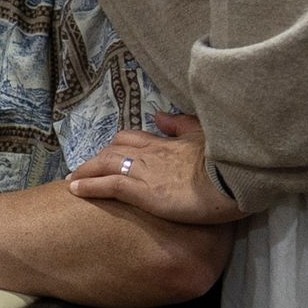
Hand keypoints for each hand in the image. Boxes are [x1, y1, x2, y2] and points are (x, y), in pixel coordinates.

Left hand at [65, 114, 244, 225]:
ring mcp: (145, 171)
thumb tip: (160, 116)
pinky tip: (74, 190)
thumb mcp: (206, 136)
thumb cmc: (228, 163)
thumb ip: (183, 125)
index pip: (133, 138)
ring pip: (105, 164)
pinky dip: (88, 186)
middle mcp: (151, 153)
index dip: (117, 146)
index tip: (108, 155)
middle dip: (97, 159)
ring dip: (85, 171)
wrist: (235, 179)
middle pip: (114, 149)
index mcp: (167, 142)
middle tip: (84, 170)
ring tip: (72, 181)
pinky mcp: (143, 191)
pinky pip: (108, 184)